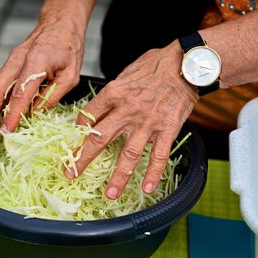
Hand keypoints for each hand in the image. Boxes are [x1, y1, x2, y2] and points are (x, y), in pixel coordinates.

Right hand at [0, 18, 84, 136]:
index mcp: (37, 61)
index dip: (12, 114)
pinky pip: (0, 82)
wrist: (61, 22)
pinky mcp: (11, 62)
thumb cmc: (69, 48)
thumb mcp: (70, 76)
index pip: (21, 93)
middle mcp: (19, 59)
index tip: (6, 131)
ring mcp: (12, 59)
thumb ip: (52, 96)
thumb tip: (35, 115)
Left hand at [67, 41, 198, 198]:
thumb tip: (102, 105)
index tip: (78, 138)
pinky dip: (153, 173)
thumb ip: (114, 91)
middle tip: (71, 174)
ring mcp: (148, 122)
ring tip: (110, 194)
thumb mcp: (127, 72)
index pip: (88, 116)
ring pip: (129, 154)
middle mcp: (127, 111)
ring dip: (119, 177)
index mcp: (114, 93)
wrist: (187, 63)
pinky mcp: (167, 129)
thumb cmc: (156, 64)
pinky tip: (147, 187)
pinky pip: (159, 155)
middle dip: (83, 159)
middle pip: (100, 139)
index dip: (80, 129)